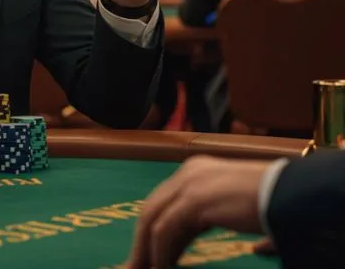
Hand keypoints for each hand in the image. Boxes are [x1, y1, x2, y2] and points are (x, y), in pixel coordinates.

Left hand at [127, 155, 268, 268]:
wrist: (293, 193)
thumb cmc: (281, 202)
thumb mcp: (249, 212)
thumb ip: (239, 225)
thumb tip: (257, 250)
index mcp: (198, 171)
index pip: (166, 202)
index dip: (155, 230)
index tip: (151, 254)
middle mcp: (188, 173)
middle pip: (153, 208)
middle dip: (143, 239)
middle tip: (136, 264)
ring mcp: (189, 183)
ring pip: (153, 218)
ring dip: (146, 248)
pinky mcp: (194, 200)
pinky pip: (166, 229)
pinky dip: (160, 250)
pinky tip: (163, 267)